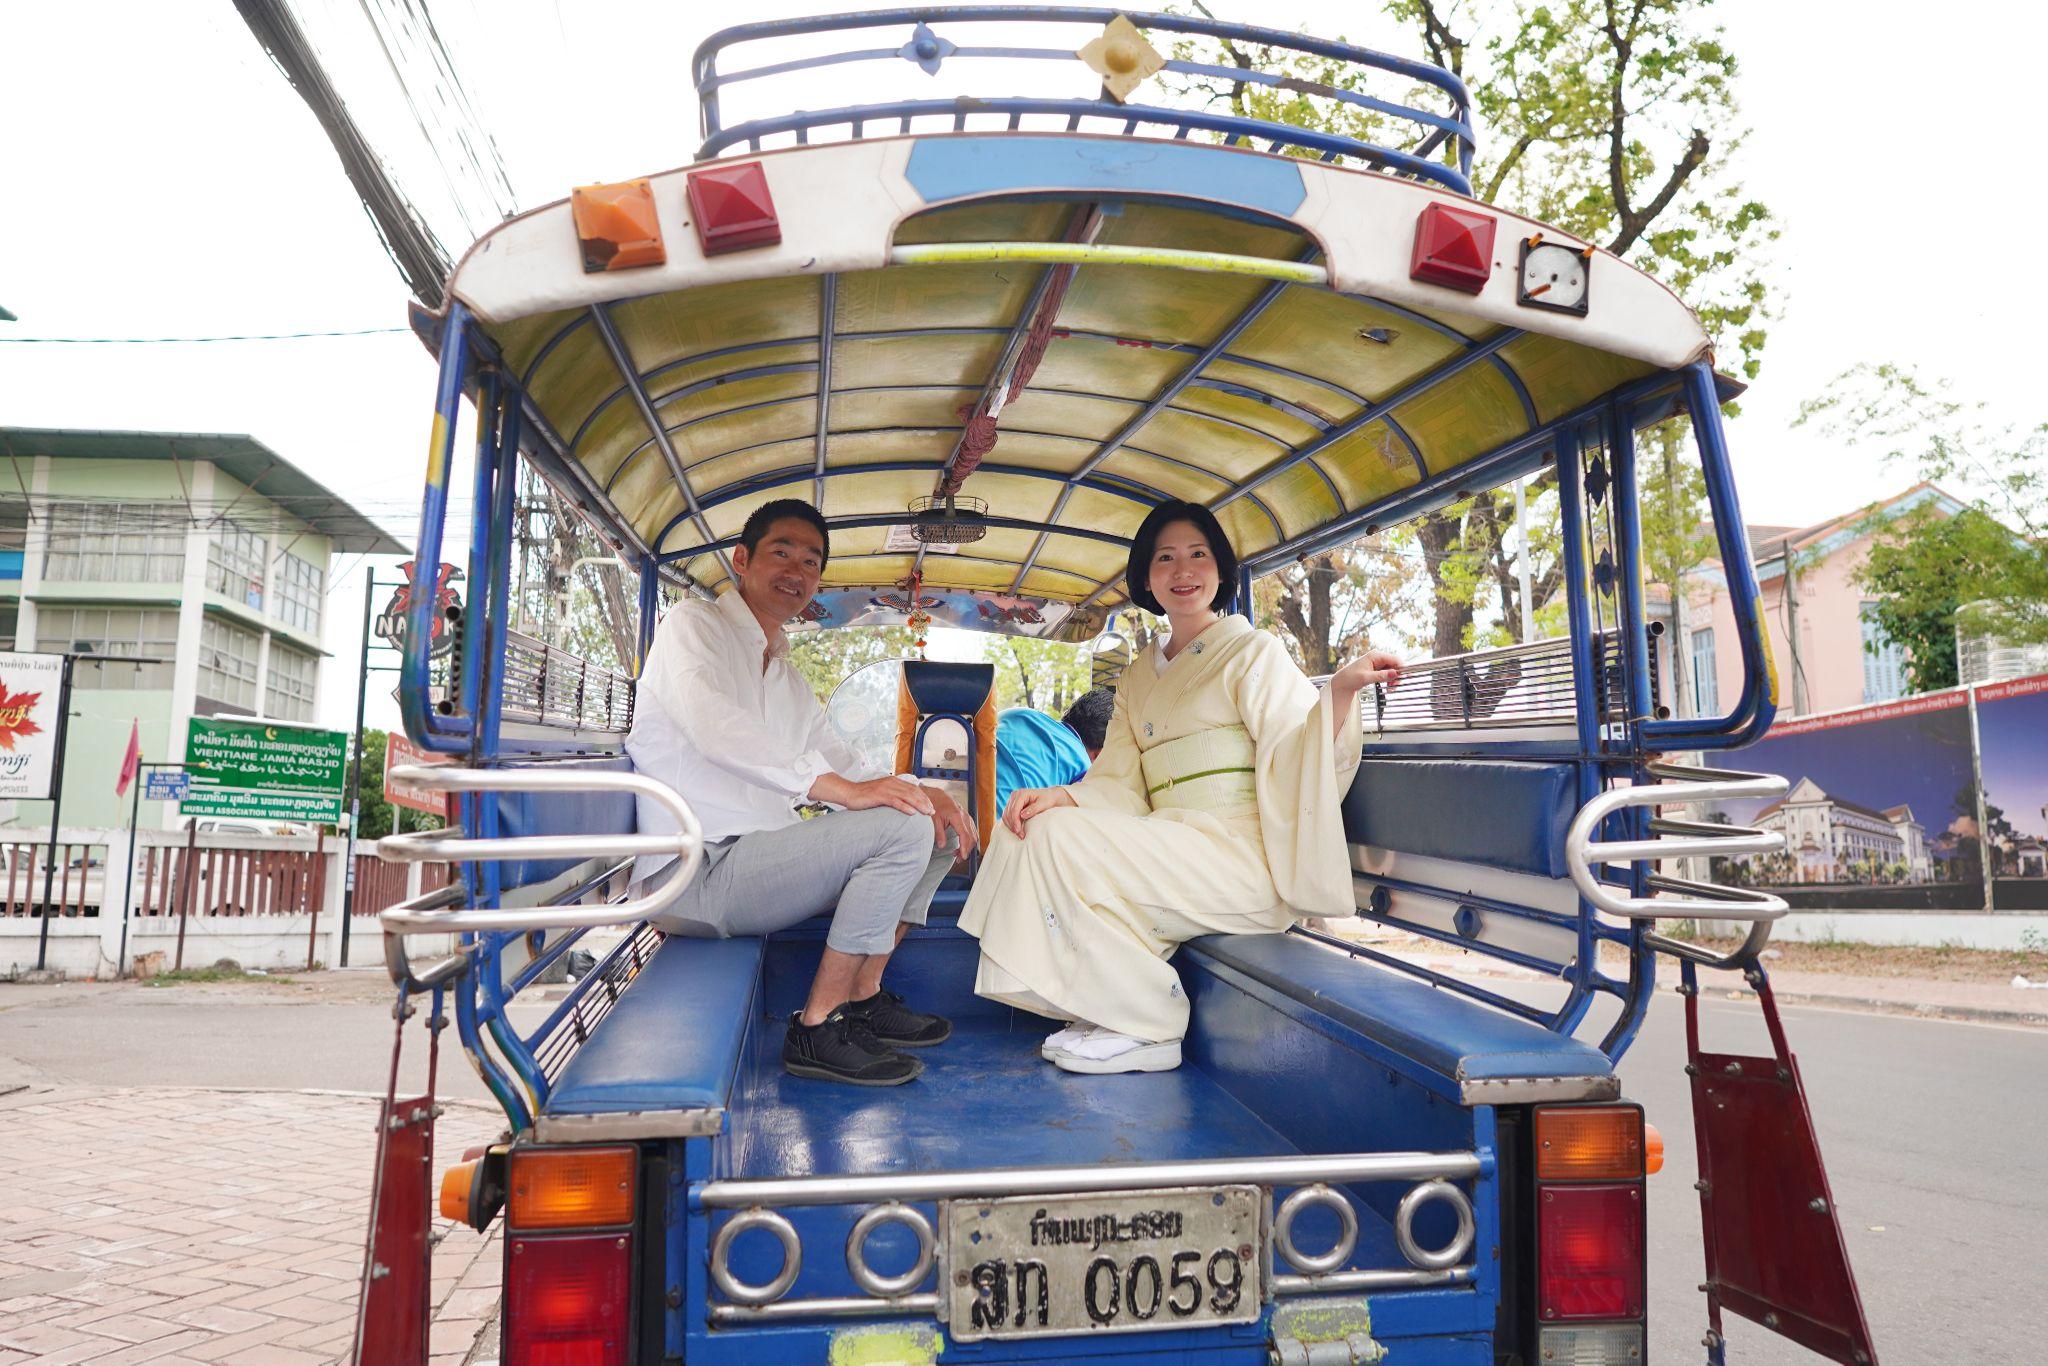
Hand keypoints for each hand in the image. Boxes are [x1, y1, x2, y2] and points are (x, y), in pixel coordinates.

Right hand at [810, 772, 933, 818]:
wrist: (848, 793)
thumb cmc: (864, 796)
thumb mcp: (882, 794)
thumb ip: (893, 797)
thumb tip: (904, 806)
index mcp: (893, 781)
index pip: (913, 789)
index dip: (924, 797)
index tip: (931, 806)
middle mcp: (891, 783)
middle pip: (913, 792)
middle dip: (925, 802)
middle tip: (932, 811)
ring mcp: (885, 788)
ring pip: (907, 796)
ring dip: (919, 805)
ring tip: (927, 812)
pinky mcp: (879, 795)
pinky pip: (895, 801)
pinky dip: (905, 807)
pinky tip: (912, 813)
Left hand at [924, 785, 977, 856]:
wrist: (938, 795)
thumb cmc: (935, 805)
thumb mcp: (934, 820)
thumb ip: (939, 833)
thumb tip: (942, 846)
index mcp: (957, 816)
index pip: (965, 835)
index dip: (964, 847)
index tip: (962, 856)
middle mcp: (965, 816)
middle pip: (972, 837)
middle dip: (967, 849)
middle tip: (958, 859)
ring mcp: (967, 817)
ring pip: (974, 835)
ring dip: (968, 846)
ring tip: (958, 854)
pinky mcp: (967, 818)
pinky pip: (972, 831)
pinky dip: (969, 840)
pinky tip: (962, 845)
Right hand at [1001, 786, 1074, 838]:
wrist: (1049, 796)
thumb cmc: (1047, 799)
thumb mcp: (1043, 804)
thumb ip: (1033, 809)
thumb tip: (1022, 815)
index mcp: (1022, 793)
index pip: (1014, 809)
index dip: (1015, 821)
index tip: (1018, 831)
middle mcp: (1015, 795)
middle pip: (1008, 812)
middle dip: (1013, 825)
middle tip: (1020, 835)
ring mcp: (1012, 800)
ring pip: (1006, 815)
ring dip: (1010, 825)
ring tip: (1019, 834)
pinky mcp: (1012, 805)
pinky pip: (1007, 815)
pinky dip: (1010, 823)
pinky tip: (1016, 829)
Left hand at [1331, 649, 1404, 694]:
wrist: (1342, 683)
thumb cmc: (1350, 678)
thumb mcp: (1366, 678)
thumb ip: (1381, 676)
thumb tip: (1394, 673)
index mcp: (1375, 655)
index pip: (1395, 659)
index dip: (1400, 669)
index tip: (1401, 679)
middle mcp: (1378, 657)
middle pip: (1395, 664)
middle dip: (1396, 675)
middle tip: (1394, 686)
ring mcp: (1377, 663)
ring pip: (1392, 669)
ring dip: (1393, 679)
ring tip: (1390, 688)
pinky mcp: (1377, 669)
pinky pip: (1388, 673)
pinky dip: (1389, 680)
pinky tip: (1387, 686)